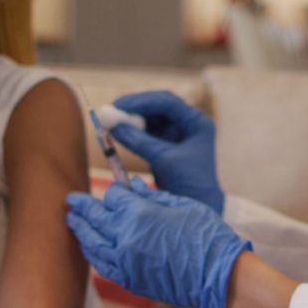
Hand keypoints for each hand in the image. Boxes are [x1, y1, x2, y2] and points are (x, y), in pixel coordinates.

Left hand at [66, 179, 249, 307]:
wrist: (218, 277)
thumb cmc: (206, 236)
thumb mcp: (183, 205)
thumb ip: (153, 195)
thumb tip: (133, 185)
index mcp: (139, 214)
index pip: (113, 197)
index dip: (115, 191)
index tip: (117, 189)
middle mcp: (124, 237)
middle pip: (94, 217)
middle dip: (82, 206)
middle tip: (71, 200)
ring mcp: (124, 261)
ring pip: (92, 243)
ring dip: (80, 230)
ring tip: (73, 221)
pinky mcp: (129, 280)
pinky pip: (102, 265)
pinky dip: (92, 253)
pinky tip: (90, 246)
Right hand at [110, 91, 224, 213]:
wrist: (197, 205)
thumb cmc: (189, 183)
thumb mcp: (164, 160)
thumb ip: (139, 142)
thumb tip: (112, 125)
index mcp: (196, 122)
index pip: (167, 102)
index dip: (142, 101)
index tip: (119, 105)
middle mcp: (187, 123)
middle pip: (157, 106)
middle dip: (134, 108)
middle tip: (110, 110)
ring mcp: (176, 133)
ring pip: (149, 118)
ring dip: (131, 119)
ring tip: (110, 123)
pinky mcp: (165, 144)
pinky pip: (145, 131)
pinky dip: (132, 132)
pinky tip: (118, 133)